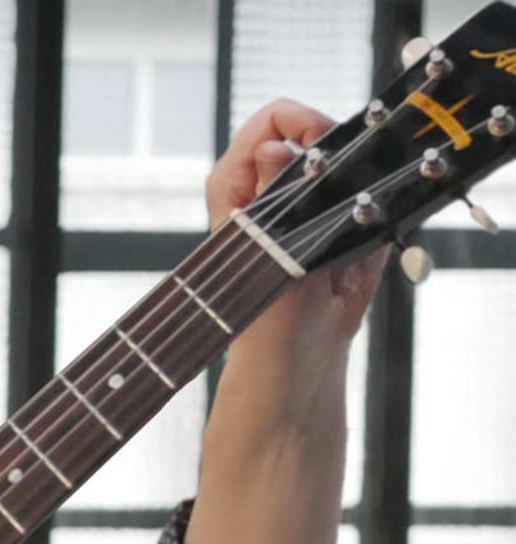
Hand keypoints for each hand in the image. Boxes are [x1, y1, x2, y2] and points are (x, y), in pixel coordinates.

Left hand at [211, 100, 387, 382]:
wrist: (301, 352)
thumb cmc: (267, 314)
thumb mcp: (267, 252)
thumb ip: (271, 196)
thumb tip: (270, 148)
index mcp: (236, 184)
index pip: (269, 121)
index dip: (299, 120)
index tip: (322, 140)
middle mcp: (270, 181)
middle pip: (313, 129)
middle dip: (337, 150)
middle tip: (345, 185)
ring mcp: (308, 194)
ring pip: (345, 155)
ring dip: (359, 180)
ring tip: (349, 221)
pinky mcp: (341, 212)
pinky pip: (369, 187)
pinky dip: (378, 202)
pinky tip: (364, 236)